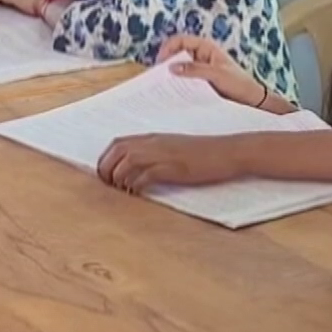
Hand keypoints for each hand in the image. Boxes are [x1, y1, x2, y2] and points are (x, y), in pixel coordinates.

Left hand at [97, 134, 242, 191]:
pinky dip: (136, 185)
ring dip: (119, 178)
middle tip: (108, 185)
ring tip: (121, 191)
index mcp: (154, 138)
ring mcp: (164, 154)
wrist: (227, 151)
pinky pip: (145, 175)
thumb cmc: (204, 152)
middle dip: (107, 169)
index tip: (104, 173)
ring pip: (128, 162)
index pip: (118, 142)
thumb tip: (137, 167)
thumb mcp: (175, 147)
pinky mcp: (173, 168)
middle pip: (118, 151)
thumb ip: (156, 152)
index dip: (106, 158)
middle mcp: (154, 143)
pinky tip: (137, 193)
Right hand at [157, 35, 265, 107]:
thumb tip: (172, 67)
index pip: (180, 41)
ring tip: (163, 87)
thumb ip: (194, 70)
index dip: (168, 48)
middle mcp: (200, 56)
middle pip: (177, 54)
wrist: (250, 99)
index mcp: (205, 47)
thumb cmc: (238, 83)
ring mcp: (199, 69)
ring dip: (171, 76)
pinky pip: (184, 80)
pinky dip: (177, 84)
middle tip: (158, 78)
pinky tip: (173, 93)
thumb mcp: (216, 75)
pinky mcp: (199, 82)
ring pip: (179, 68)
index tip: (160, 63)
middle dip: (167, 63)